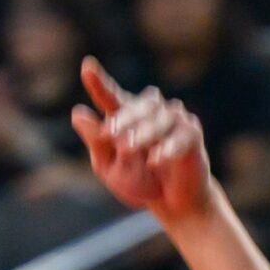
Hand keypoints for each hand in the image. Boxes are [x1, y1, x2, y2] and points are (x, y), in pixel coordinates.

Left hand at [72, 60, 214, 228]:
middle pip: (139, 104)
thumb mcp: (109, 167)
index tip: (87, 66)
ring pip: (160, 117)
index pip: (111, 96)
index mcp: (125, 117)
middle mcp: (150, 112)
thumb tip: (77, 113)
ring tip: (128, 149)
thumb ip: (96, 141)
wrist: (171, 202)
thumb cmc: (138, 182)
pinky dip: (167, 147)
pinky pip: (181, 134)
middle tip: (110, 133)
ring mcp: (173, 120)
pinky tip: (155, 160)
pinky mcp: (192, 133)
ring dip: (142, 133)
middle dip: (123, 118)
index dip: (99, 82)